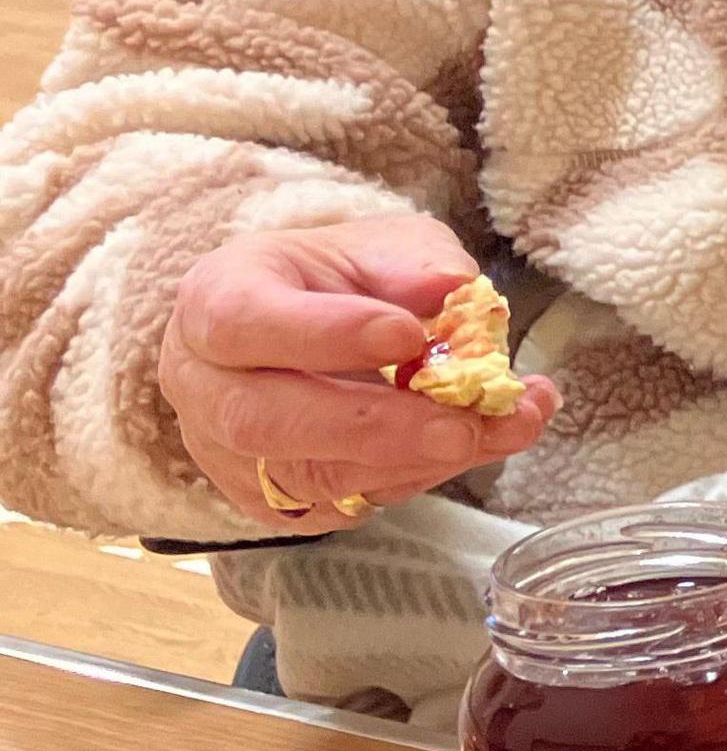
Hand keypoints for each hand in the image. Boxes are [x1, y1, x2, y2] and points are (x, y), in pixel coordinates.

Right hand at [158, 214, 557, 531]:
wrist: (306, 321)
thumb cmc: (336, 278)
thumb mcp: (378, 244)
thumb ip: (413, 262)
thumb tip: (451, 288)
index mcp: (214, 299)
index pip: (242, 321)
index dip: (324, 334)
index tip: (408, 335)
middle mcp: (203, 384)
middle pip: (262, 420)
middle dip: (374, 427)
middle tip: (462, 423)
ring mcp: (224, 452)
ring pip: (301, 477)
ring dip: (410, 462)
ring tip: (498, 429)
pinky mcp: (263, 499)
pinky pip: (333, 506)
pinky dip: (411, 479)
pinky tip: (472, 445)